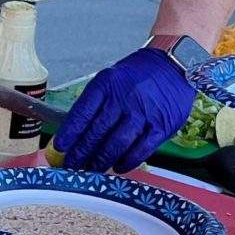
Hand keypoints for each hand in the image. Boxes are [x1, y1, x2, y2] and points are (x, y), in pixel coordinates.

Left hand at [52, 47, 197, 173]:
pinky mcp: (161, 126)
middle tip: (72, 165)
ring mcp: (144, 114)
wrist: (174, 65)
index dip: (69, 133)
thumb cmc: (138, 75)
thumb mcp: (111, 79)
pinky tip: (117, 167)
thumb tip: (75, 131)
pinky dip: (127, 161)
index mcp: (107, 85)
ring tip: (91, 169)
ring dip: (101, 160)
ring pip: (116, 144)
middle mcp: (124, 99)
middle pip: (97, 132)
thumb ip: (96, 102)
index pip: (82, 113)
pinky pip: (141, 150)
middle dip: (81, 152)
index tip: (60, 147)